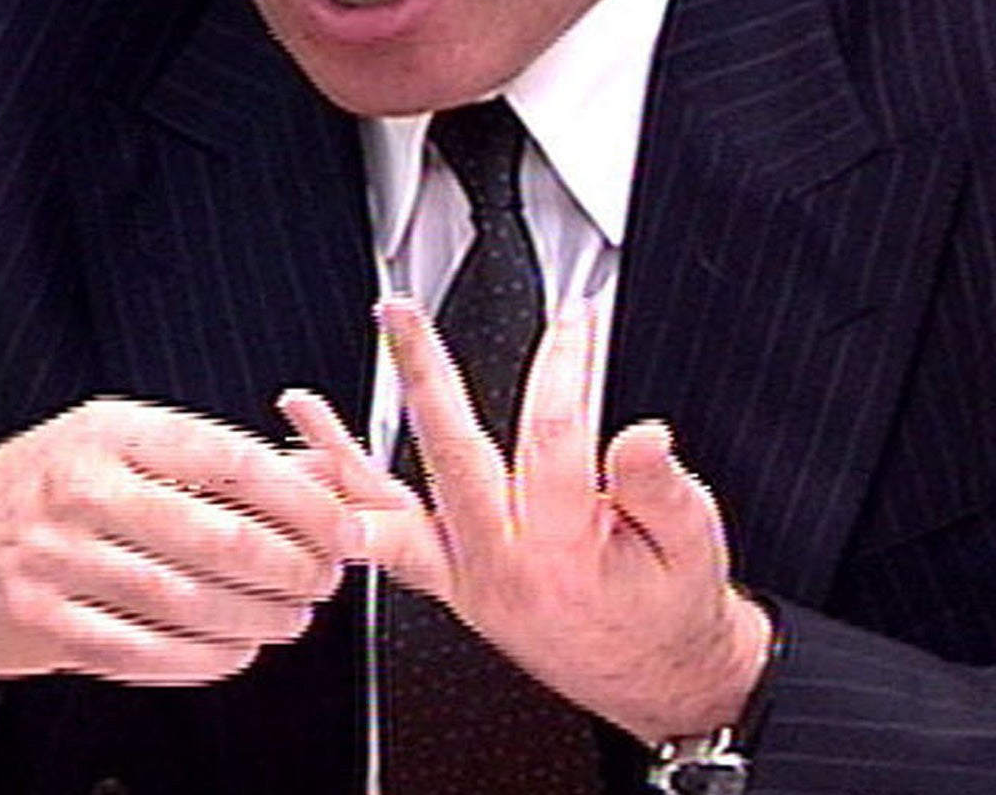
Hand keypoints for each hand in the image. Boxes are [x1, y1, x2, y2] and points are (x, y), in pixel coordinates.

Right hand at [0, 397, 357, 729]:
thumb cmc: (44, 489)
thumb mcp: (117, 445)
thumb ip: (210, 459)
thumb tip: (316, 472)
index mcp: (114, 433)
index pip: (229, 460)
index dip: (299, 499)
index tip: (341, 523)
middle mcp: (83, 491)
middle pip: (215, 538)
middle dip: (288, 567)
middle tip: (324, 579)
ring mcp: (57, 561)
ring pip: (186, 602)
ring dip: (255, 619)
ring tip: (291, 619)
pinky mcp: (41, 625)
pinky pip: (142, 652)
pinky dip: (202, 660)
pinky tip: (235, 652)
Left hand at [280, 298, 771, 746]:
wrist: (657, 679)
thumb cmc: (671, 611)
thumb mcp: (693, 544)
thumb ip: (662, 487)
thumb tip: (643, 435)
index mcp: (564, 553)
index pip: (552, 437)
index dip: (566, 364)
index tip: (578, 317)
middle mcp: (500, 566)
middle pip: (451, 455)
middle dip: (423, 376)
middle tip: (400, 316)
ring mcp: (463, 577)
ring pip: (389, 513)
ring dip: (342, 453)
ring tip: (302, 405)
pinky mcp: (447, 579)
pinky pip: (384, 541)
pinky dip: (345, 500)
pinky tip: (313, 462)